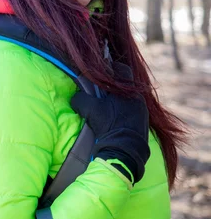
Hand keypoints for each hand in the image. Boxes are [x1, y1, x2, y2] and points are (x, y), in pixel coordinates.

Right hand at [71, 63, 149, 183]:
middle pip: (125, 85)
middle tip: (100, 90)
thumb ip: (80, 98)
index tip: (101, 72)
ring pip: (128, 99)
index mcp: (128, 91)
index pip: (122, 69)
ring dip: (118, 100)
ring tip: (106, 106)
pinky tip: (113, 119)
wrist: (125, 151)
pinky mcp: (142, 125)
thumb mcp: (89, 109)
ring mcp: (142, 113)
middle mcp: (138, 99)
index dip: (111, 67)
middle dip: (113, 86)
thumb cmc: (108, 126)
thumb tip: (76, 96)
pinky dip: (122, 112)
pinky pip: (131, 112)